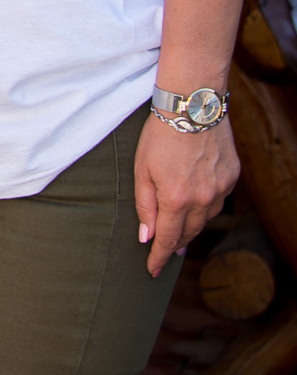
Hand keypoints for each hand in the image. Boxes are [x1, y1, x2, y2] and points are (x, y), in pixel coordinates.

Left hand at [134, 114, 239, 277]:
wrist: (192, 104)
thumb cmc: (160, 134)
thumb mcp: (141, 170)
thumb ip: (144, 206)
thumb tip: (146, 237)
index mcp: (176, 199)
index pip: (167, 239)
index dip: (158, 257)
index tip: (152, 271)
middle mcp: (202, 199)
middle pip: (188, 233)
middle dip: (175, 244)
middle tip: (165, 253)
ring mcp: (221, 189)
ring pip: (205, 219)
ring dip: (191, 226)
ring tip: (180, 230)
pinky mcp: (232, 177)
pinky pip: (219, 201)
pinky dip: (206, 206)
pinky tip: (197, 202)